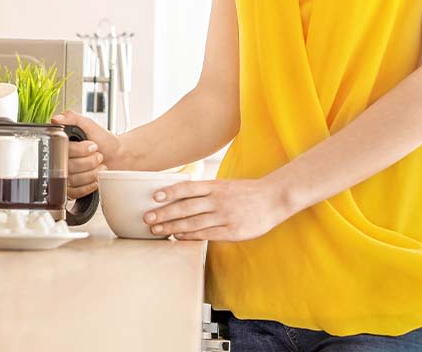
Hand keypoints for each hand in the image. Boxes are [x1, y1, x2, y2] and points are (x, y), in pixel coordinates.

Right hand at [51, 111, 121, 199]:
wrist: (117, 156)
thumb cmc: (103, 140)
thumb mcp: (88, 124)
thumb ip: (72, 118)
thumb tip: (56, 119)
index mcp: (61, 145)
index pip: (61, 151)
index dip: (80, 150)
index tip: (93, 146)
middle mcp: (60, 161)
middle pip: (68, 167)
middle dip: (89, 161)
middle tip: (98, 155)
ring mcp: (65, 177)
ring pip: (73, 180)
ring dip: (91, 173)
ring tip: (99, 166)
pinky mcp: (71, 190)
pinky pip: (75, 192)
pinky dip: (89, 185)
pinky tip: (95, 177)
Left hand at [142, 177, 290, 240]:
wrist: (274, 199)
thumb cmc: (247, 193)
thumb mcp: (225, 185)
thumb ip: (206, 190)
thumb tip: (182, 194)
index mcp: (215, 186)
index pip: (187, 188)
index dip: (169, 192)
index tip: (154, 197)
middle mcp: (217, 200)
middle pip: (185, 207)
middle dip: (164, 213)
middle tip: (147, 218)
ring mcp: (224, 216)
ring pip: (193, 222)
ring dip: (172, 227)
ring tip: (157, 230)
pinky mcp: (231, 231)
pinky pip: (206, 234)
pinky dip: (190, 236)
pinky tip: (178, 237)